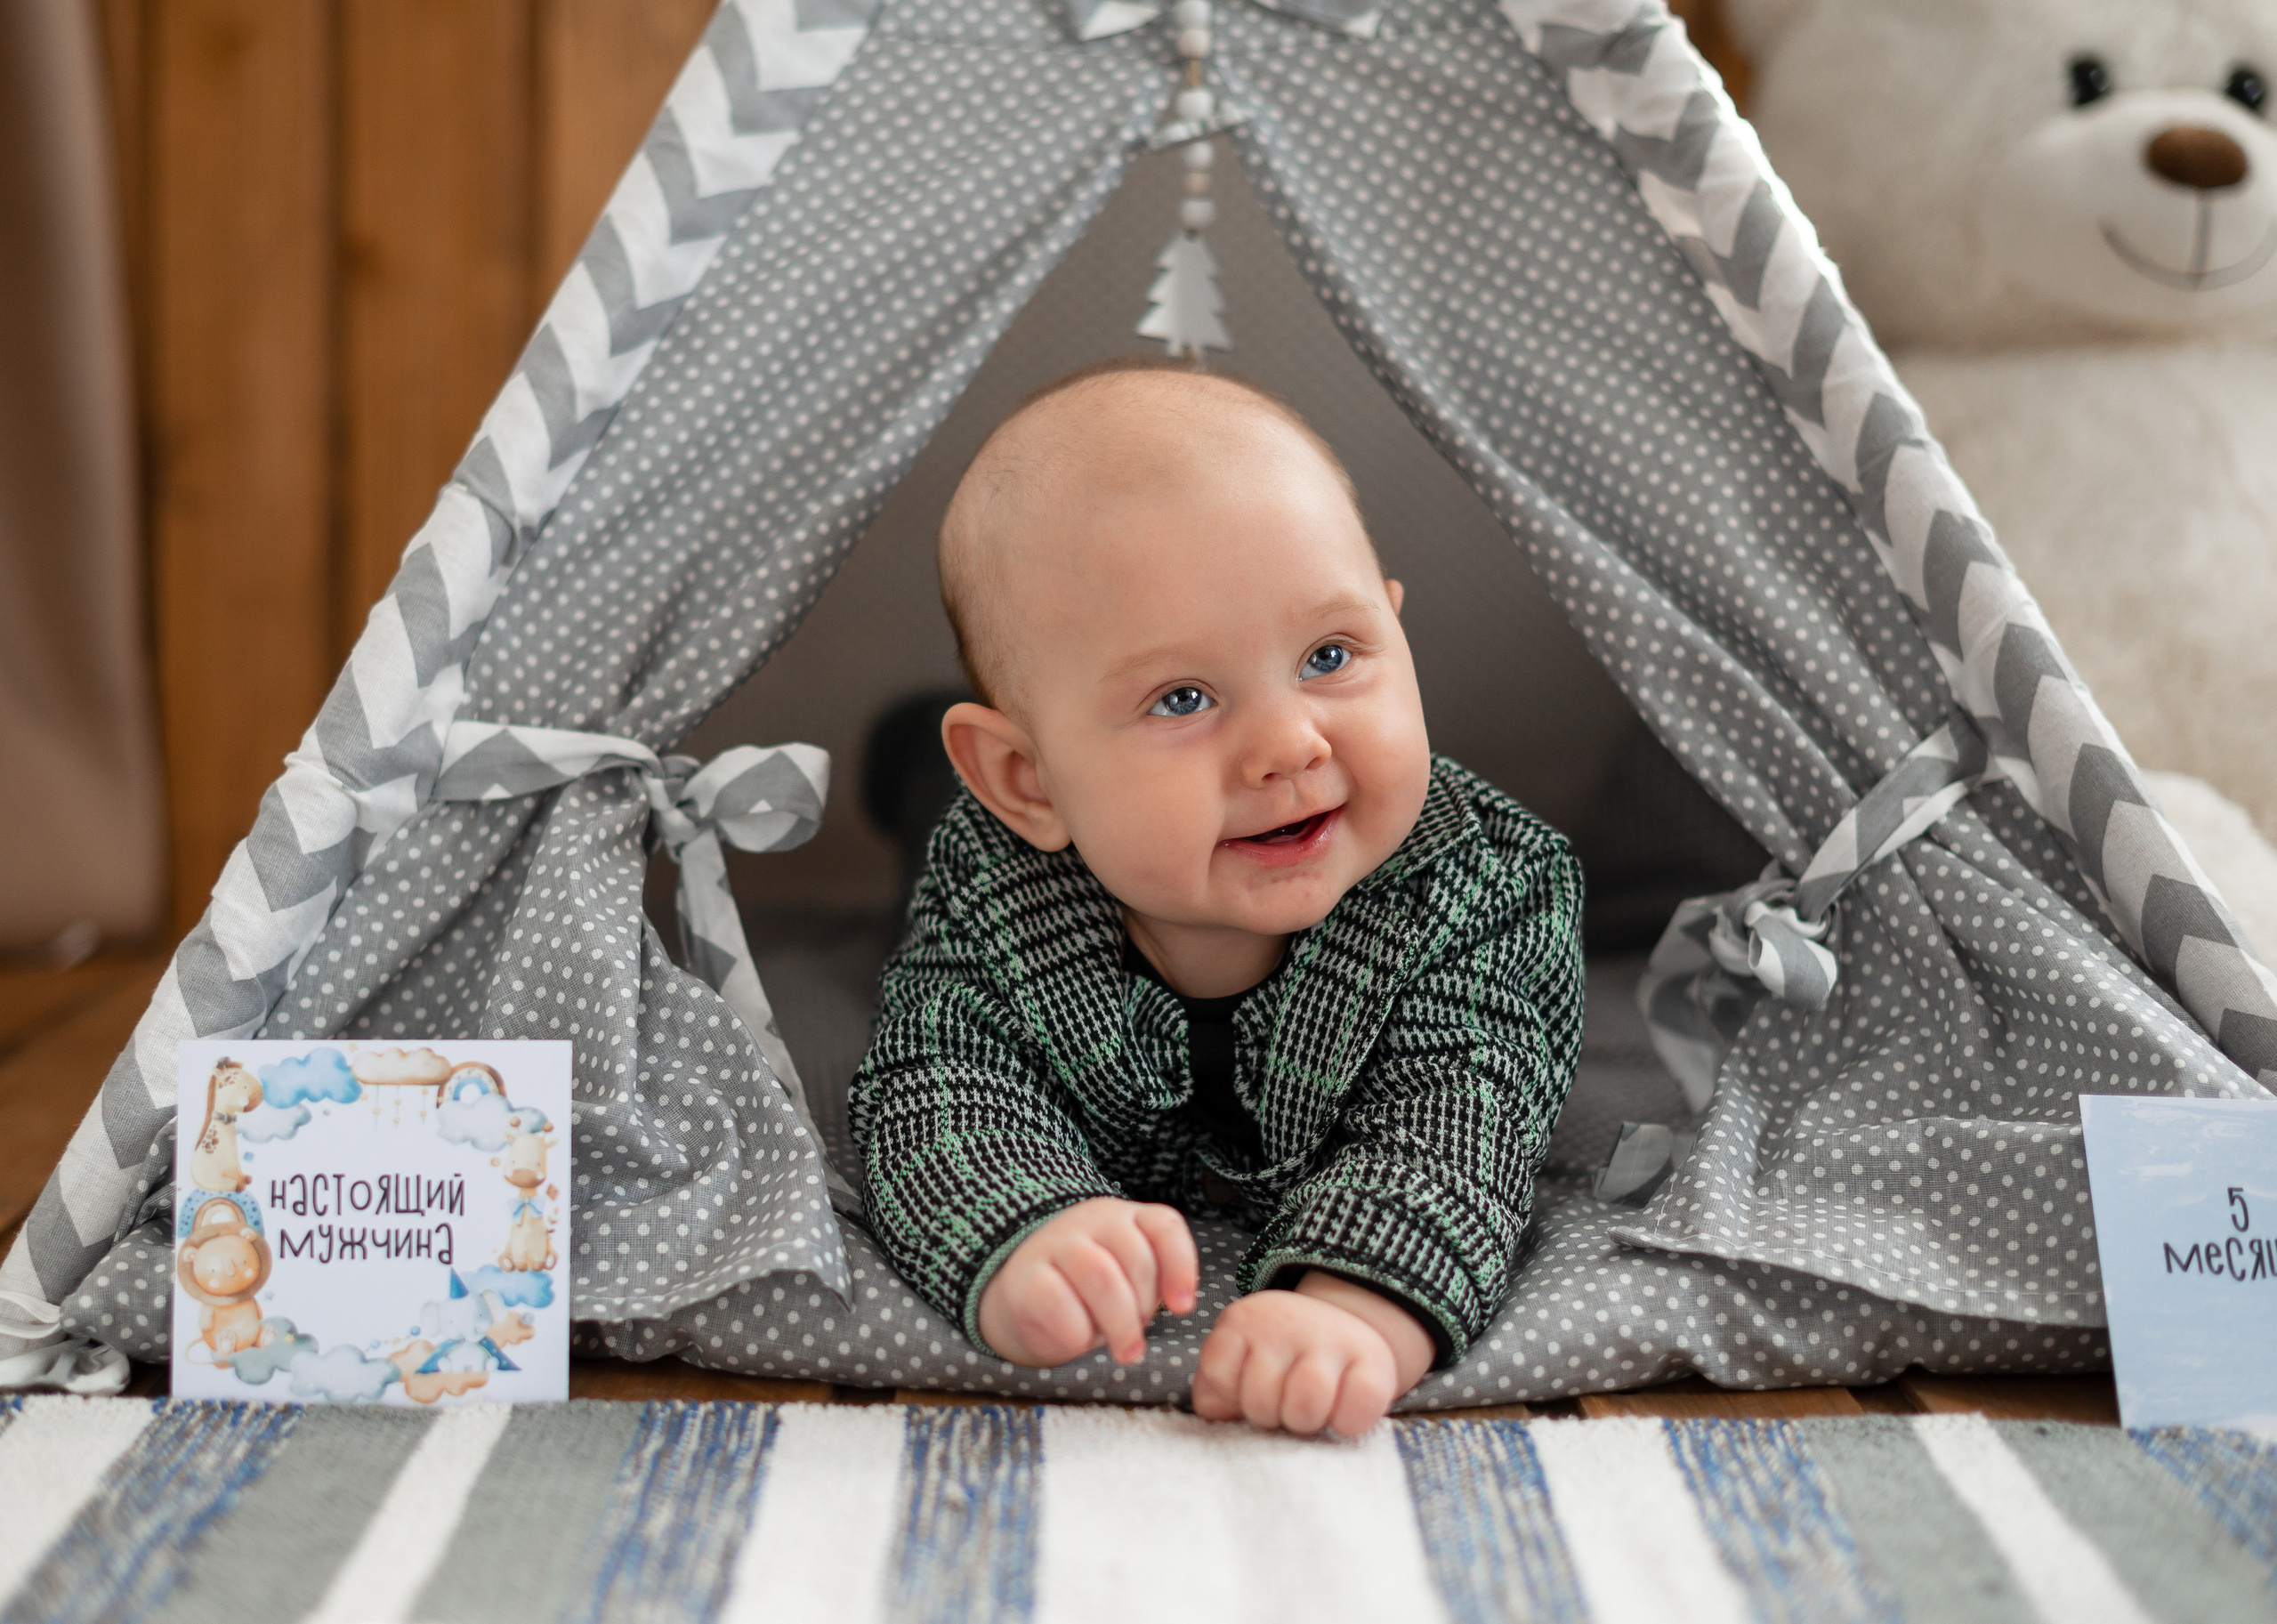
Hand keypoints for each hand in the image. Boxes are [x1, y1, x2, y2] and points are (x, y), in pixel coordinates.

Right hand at [977, 1197, 1198, 1366]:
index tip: (1183, 1308)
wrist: (1025, 1301)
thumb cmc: (1091, 1294)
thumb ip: (1155, 1282)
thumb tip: (1181, 1302)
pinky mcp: (1024, 1277)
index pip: (1164, 1226)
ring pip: (1100, 1274)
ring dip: (1119, 1323)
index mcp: (1126, 1218)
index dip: (1181, 1267)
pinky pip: (1058, 1301)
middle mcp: (1091, 1221)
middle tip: (1138, 1337)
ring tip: (1125, 1351)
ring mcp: (1055, 1244)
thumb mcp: (1131, 1283)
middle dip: (1143, 1306)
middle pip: (1135, 1256)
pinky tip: (1078, 1340)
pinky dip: (1077, 1331)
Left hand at [1191, 1271, 1434, 1436]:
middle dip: (1270, 1415)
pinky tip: (1342, 1413)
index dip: (1232, 1395)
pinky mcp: (1373, 1363)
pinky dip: (1347, 1424)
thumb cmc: (1279, 1361)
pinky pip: (1354, 1413)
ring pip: (1305, 1405)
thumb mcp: (1238, 1364)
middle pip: (1261, 1400)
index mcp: (1244, 1321)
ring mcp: (1331, 1339)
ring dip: (1306, 1422)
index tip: (1247, 1390)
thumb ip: (1214, 1390)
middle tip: (1283, 1404)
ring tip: (1310, 1411)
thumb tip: (1218, 1413)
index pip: (1219, 1374)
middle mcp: (1286, 1323)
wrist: (1342, 1329)